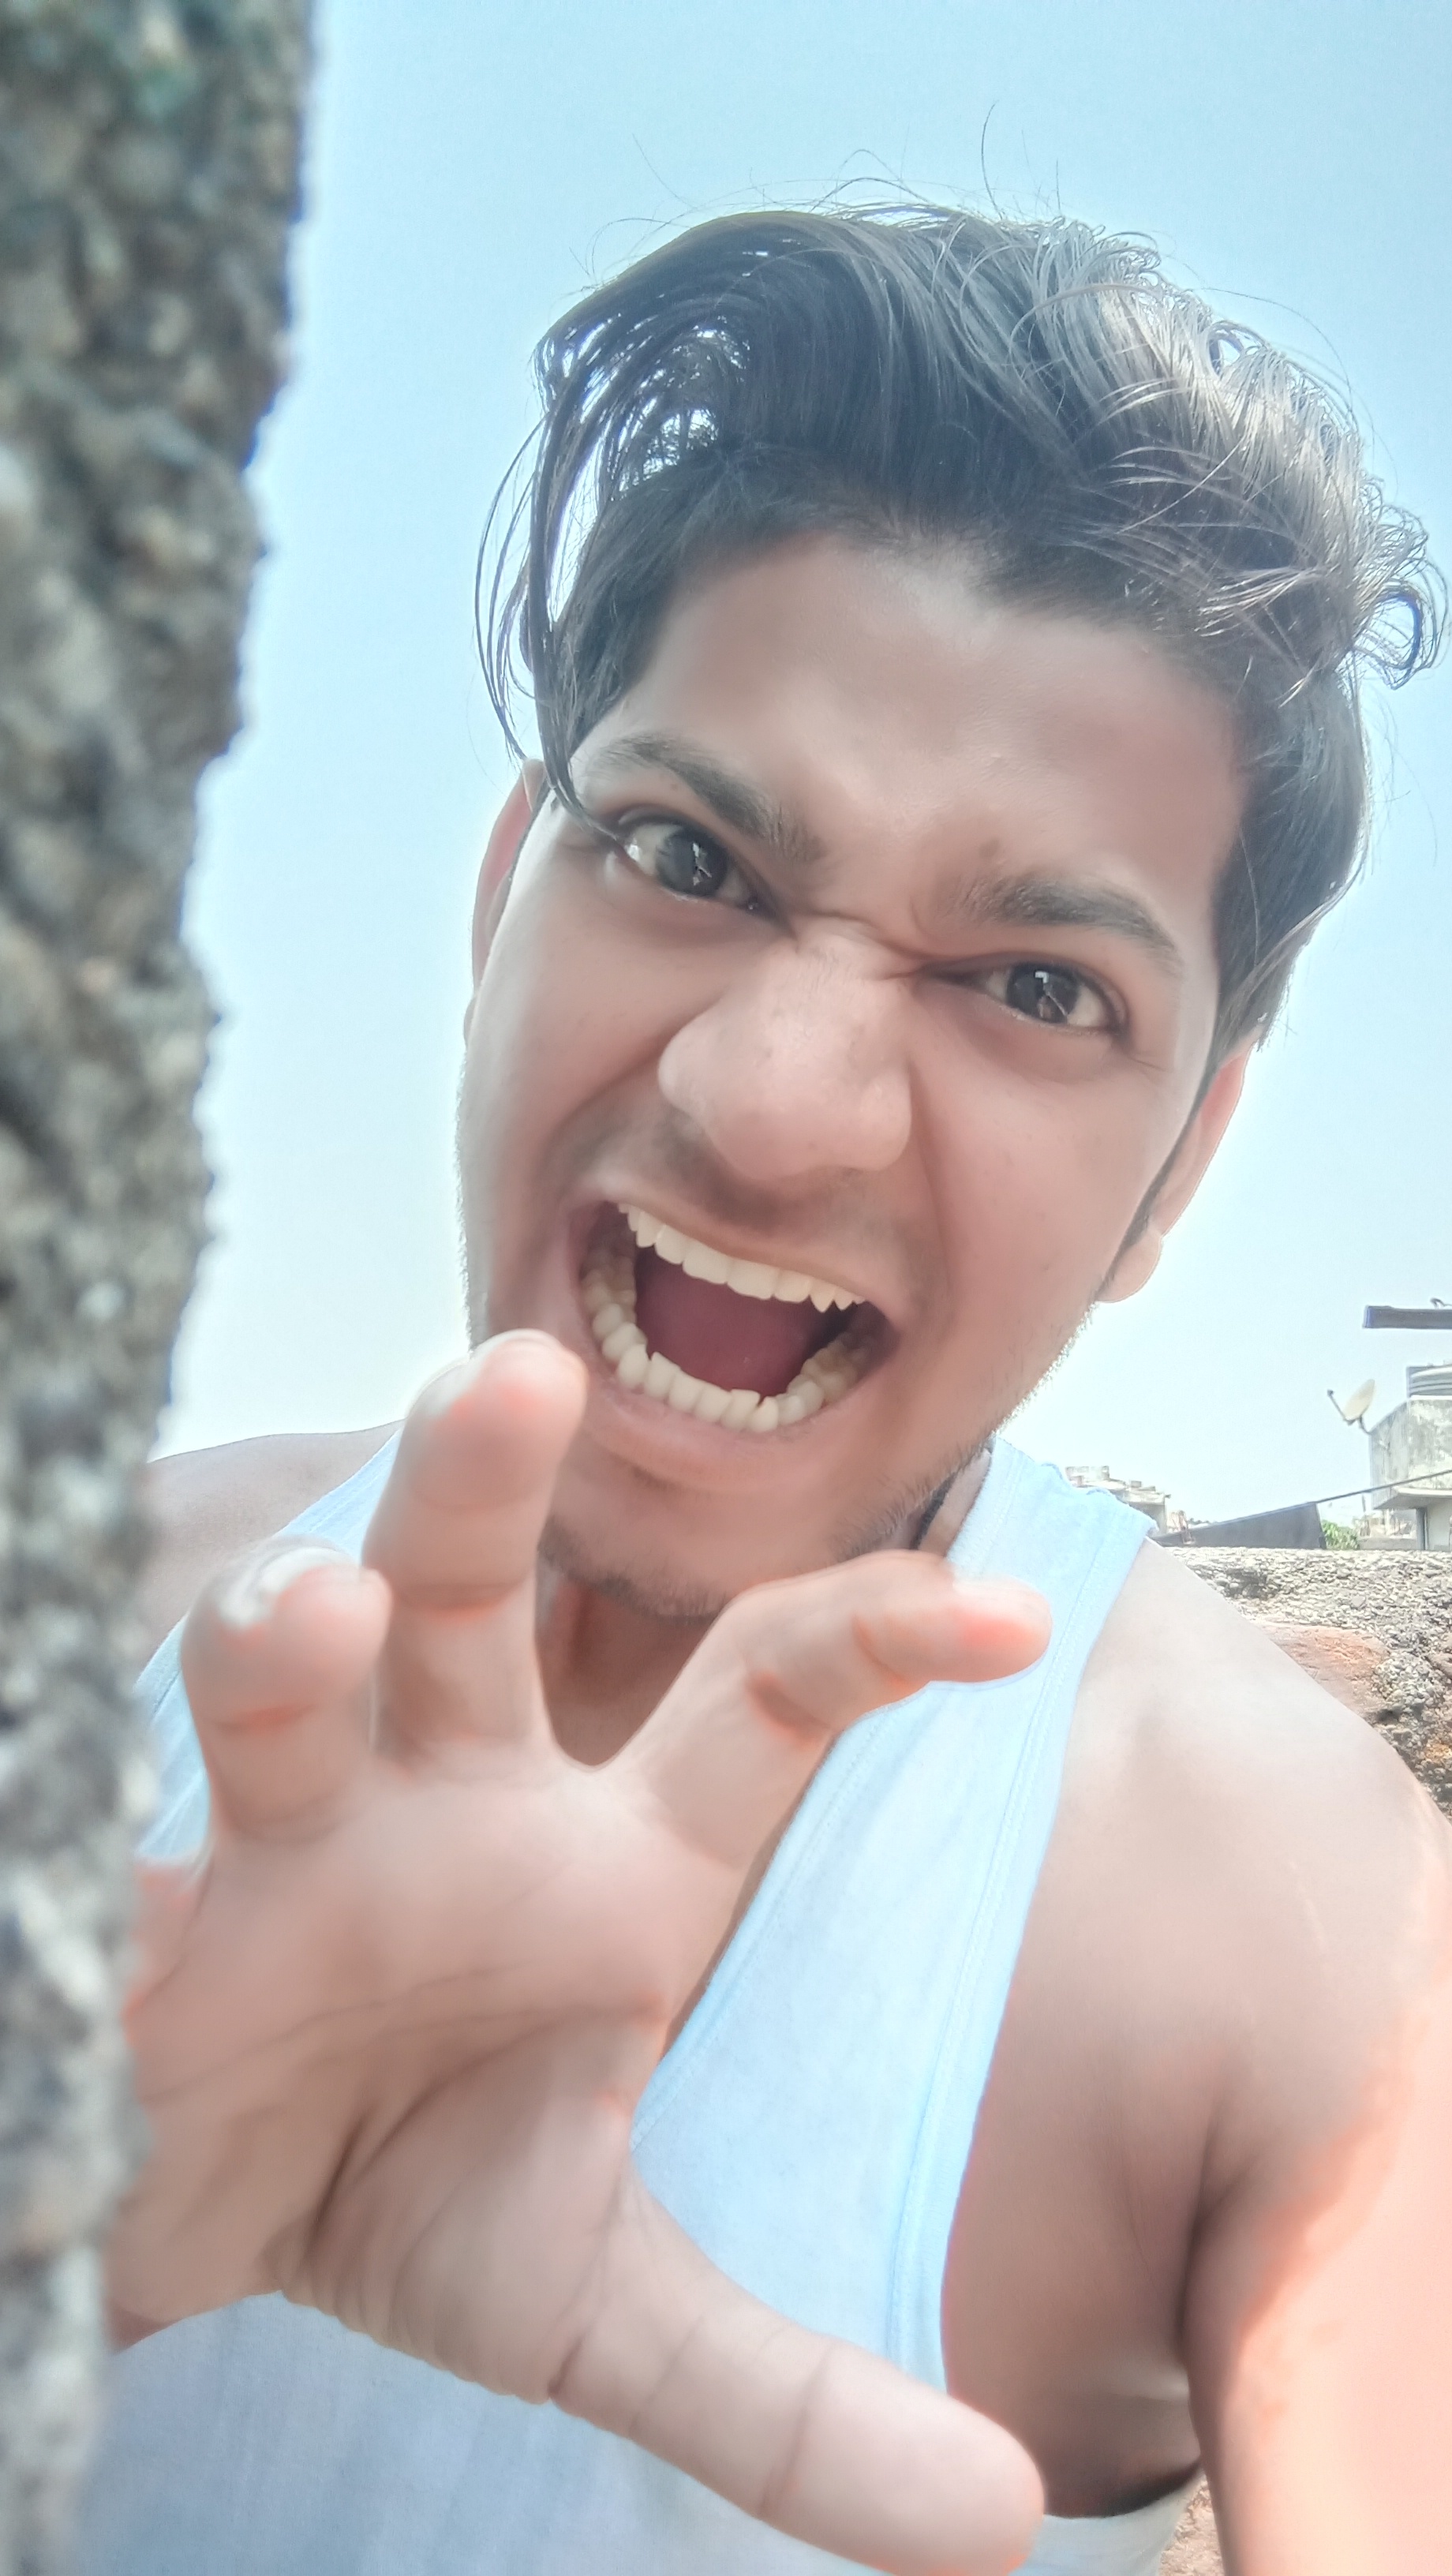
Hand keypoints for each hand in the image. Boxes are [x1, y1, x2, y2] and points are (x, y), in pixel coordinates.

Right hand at [111, 1333, 1049, 2575]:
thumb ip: (786, 2398)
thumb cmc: (416, 2190)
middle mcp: (441, 1794)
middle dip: (484, 1488)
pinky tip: (108, 1863)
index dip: (872, 1637)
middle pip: (468, 1595)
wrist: (201, 2226)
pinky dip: (105, 1851)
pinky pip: (113, 1854)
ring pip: (276, 1687)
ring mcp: (279, 1837)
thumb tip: (1000, 2521)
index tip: (1007, 1618)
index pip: (754, 1700)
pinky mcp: (133, 1915)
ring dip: (276, 1647)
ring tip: (289, 1620)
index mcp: (598, 1856)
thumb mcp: (598, 2306)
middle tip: (519, 1378)